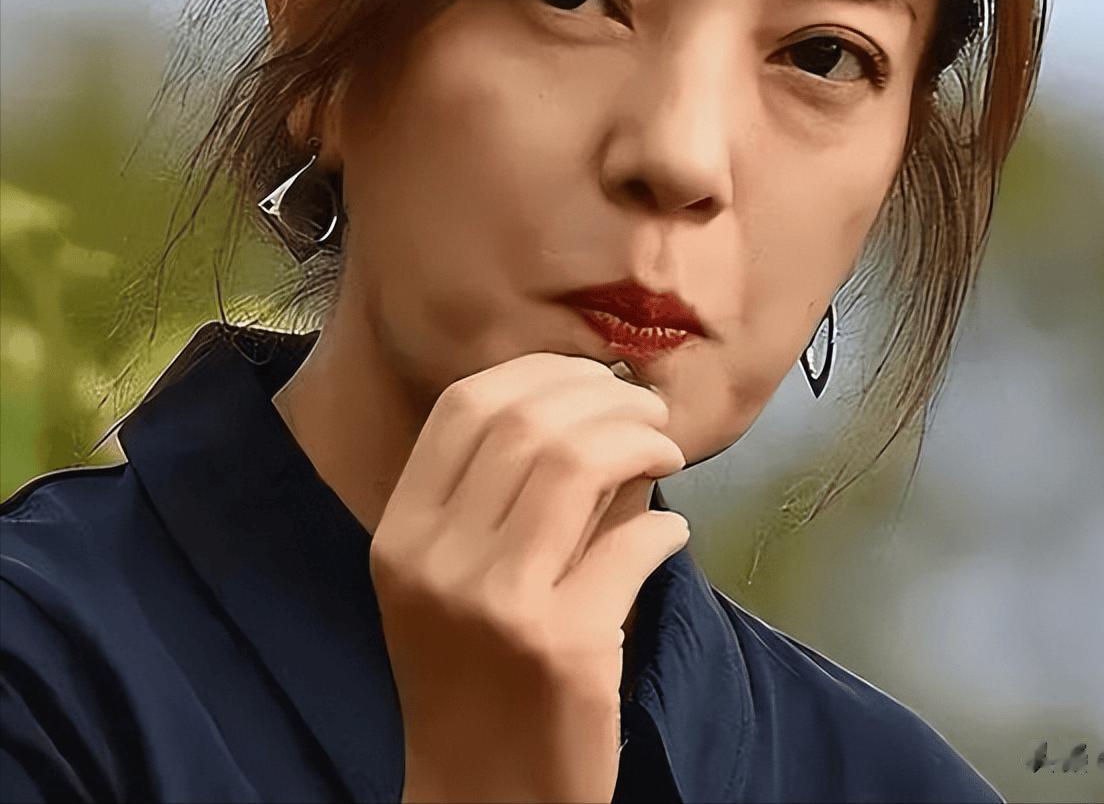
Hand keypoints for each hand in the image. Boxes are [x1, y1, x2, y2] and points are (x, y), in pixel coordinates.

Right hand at [368, 352, 690, 803]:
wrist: (482, 803)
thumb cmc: (474, 680)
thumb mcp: (459, 583)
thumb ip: (515, 497)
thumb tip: (604, 409)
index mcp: (401, 536)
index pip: (465, 406)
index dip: (540, 372)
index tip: (592, 380)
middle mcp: (435, 562)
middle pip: (526, 421)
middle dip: (604, 396)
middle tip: (648, 411)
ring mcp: (497, 605)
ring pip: (577, 464)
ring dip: (640, 440)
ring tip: (665, 452)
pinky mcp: (564, 648)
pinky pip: (632, 545)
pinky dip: (665, 526)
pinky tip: (671, 532)